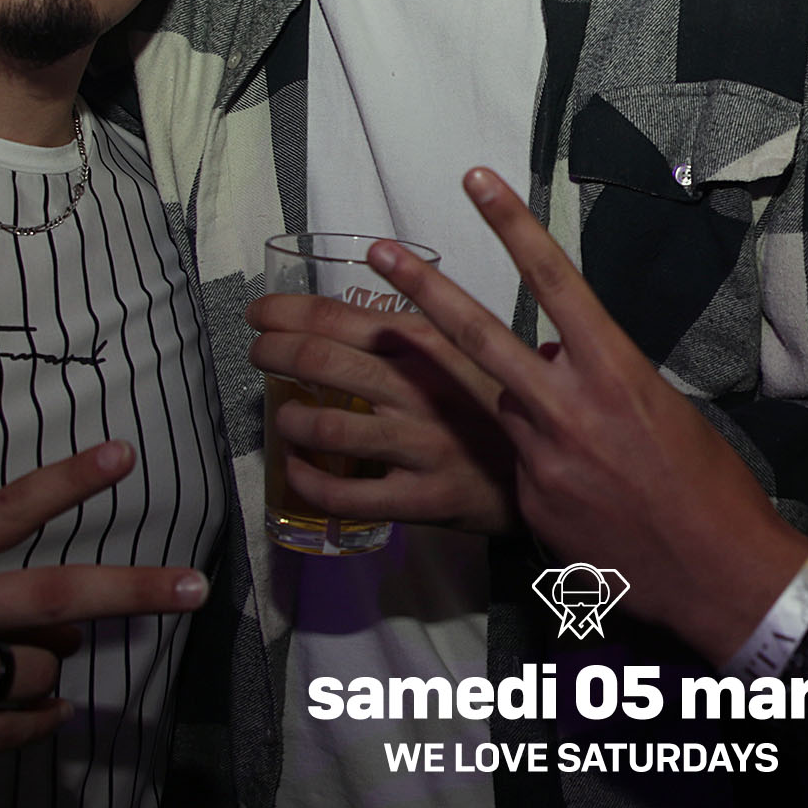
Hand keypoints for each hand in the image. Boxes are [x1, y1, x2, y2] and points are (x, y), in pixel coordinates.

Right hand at [0, 441, 206, 777]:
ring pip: (35, 670)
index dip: (66, 480)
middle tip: (193, 587)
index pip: (5, 510)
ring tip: (22, 667)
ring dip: (51, 671)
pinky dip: (39, 719)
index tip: (125, 452)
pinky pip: (12, 728)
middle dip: (130, 590)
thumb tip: (74, 628)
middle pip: (49, 597)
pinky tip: (37, 710)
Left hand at [246, 291, 517, 534]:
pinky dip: (307, 479)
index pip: (340, 316)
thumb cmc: (498, 404)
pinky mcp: (420, 497)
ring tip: (283, 416)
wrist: (549, 469)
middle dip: (273, 352)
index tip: (260, 313)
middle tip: (258, 354)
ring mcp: (420, 445)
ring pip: (328, 426)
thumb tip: (355, 310)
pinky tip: (297, 469)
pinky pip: (346, 492)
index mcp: (431, 345)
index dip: (287, 312)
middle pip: (323, 360)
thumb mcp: (471, 348)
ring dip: (289, 418)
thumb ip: (420, 329)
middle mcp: (421, 389)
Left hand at [368, 168, 807, 663]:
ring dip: (530, 411)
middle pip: (479, 334)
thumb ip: (600, 378)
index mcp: (614, 369)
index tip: (476, 181)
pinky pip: (522, 466)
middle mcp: (569, 406)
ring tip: (596, 449)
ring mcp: (542, 457)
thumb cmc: (710, 484)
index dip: (512, 225)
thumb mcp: (662, 408)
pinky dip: (547, 470)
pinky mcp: (530, 502)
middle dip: (424, 290)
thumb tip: (559, 362)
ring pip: (506, 406)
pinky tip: (594, 499)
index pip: (553, 280)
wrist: (718, 573)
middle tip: (382, 250)